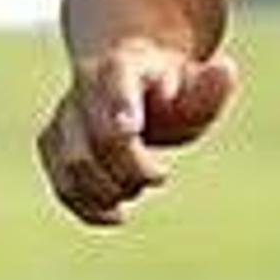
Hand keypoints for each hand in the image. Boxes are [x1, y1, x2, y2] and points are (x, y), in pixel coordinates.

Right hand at [38, 42, 239, 226]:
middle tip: (159, 175)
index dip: (120, 105)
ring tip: (135, 190)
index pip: (116, 80)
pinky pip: (61, 182)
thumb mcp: (197, 85)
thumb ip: (211, 86)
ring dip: (110, 191)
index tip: (132, 131)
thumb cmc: (171, 91)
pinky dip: (87, 207)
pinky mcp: (54, 146)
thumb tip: (225, 70)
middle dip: (131, 169)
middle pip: (97, 138)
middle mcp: (86, 88)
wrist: (132, 82)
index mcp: (123, 65)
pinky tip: (115, 215)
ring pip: (73, 165)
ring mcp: (65, 116)